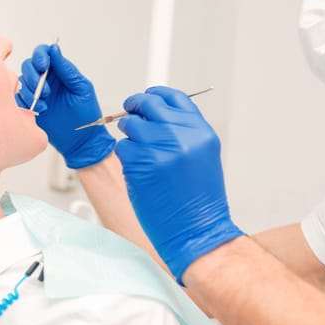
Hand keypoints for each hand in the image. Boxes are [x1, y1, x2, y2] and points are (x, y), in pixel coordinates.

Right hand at [16, 44, 114, 168]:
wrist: (81, 141)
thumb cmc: (86, 115)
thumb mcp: (81, 88)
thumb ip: (67, 69)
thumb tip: (54, 49)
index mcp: (60, 72)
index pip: (44, 53)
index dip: (40, 55)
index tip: (43, 66)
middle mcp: (46, 80)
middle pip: (28, 65)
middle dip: (33, 75)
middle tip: (46, 90)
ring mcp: (37, 94)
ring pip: (22, 81)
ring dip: (31, 91)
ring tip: (45, 103)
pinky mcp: (29, 107)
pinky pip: (19, 98)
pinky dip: (27, 102)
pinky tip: (40, 110)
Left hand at [114, 86, 244, 282]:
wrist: (197, 229)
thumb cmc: (199, 199)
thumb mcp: (201, 155)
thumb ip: (183, 131)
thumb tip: (157, 116)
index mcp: (200, 131)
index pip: (173, 97)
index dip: (155, 95)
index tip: (147, 97)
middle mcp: (181, 134)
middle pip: (147, 104)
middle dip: (134, 108)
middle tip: (129, 115)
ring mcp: (159, 147)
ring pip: (130, 126)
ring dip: (130, 136)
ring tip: (142, 156)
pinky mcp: (139, 163)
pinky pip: (123, 148)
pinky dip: (127, 157)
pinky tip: (140, 172)